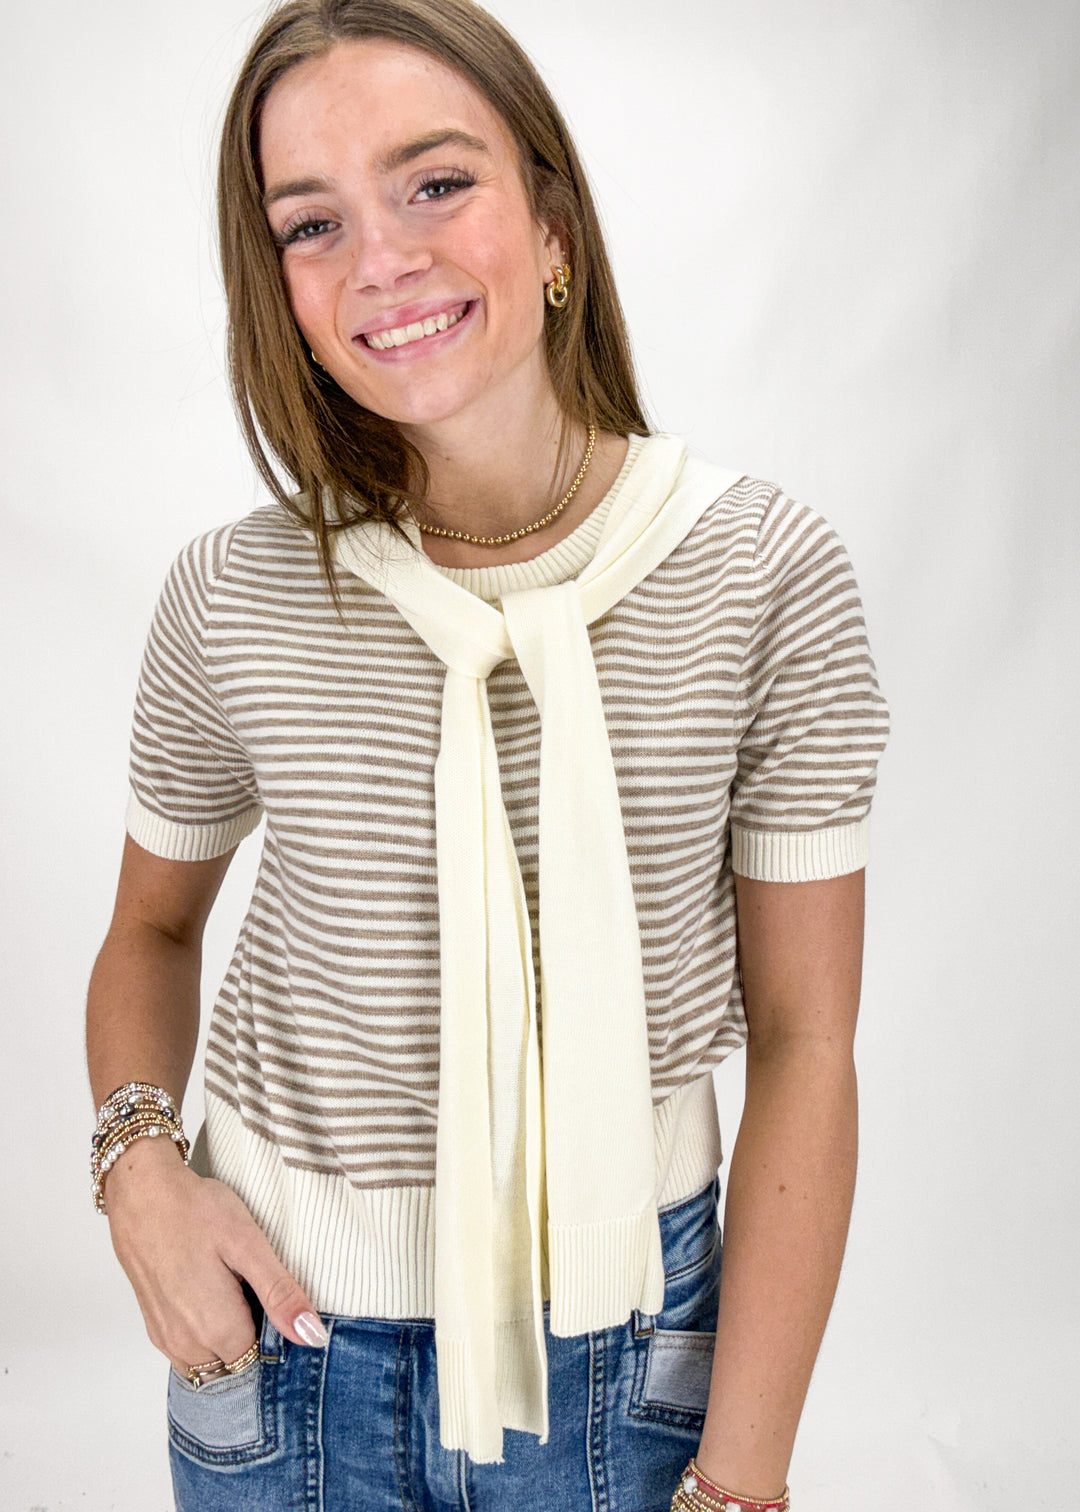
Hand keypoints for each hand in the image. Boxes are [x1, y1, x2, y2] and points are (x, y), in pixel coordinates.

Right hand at [103, 1135, 327, 1376]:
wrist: (141, 1192)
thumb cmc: (195, 1211)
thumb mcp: (248, 1244)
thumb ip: (280, 1294)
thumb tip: (311, 1336)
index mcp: (218, 1330)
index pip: (262, 1362)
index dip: (277, 1335)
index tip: (278, 1304)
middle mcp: (188, 1346)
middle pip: (236, 1366)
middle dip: (253, 1342)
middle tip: (257, 1292)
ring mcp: (167, 1339)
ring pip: (211, 1365)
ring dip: (229, 1344)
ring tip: (236, 1293)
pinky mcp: (154, 1326)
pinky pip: (188, 1355)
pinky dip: (205, 1340)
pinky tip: (212, 1297)